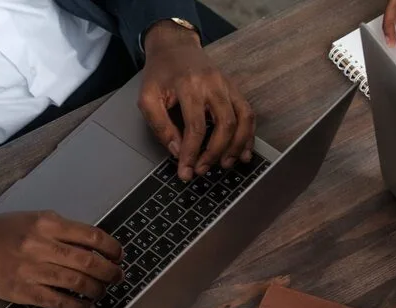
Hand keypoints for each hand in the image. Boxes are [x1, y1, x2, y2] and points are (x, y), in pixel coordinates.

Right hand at [0, 212, 123, 307]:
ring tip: (102, 292)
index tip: (119, 255)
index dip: (111, 248)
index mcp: (47, 223)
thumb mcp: (34, 220)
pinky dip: (79, 307)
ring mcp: (32, 270)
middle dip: (109, 271)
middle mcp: (41, 245)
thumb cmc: (3, 233)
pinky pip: (59, 302)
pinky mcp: (25, 291)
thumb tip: (95, 247)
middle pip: (88, 261)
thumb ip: (63, 231)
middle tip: (117, 276)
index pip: (91, 235)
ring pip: (77, 282)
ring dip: (97, 290)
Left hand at [138, 21, 254, 180]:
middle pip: (225, 124)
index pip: (195, 126)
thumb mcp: (147, 97)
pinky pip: (248, 114)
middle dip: (215, 152)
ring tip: (225, 164)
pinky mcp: (235, 89)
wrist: (175, 47)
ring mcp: (228, 86)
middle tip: (203, 169)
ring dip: (237, 146)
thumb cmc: (160, 74)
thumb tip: (177, 151)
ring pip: (242, 119)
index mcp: (189, 85)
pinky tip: (243, 152)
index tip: (186, 171)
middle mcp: (213, 84)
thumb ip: (159, 125)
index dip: (192, 152)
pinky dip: (248, 135)